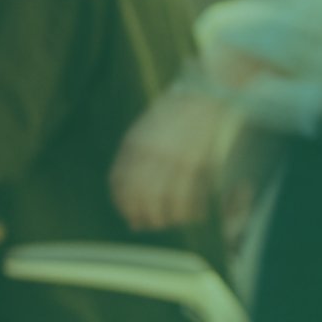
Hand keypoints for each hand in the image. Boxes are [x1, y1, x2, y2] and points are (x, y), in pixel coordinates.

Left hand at [112, 86, 238, 231]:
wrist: (202, 97)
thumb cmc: (171, 116)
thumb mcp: (142, 130)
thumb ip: (132, 156)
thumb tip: (126, 189)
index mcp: (133, 144)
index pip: (119, 183)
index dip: (122, 203)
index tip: (128, 214)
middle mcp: (150, 154)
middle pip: (140, 196)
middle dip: (142, 216)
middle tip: (146, 224)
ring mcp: (173, 159)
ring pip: (163, 201)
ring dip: (165, 218)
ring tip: (167, 222)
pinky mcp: (196, 163)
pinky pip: (188, 196)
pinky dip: (188, 211)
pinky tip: (190, 215)